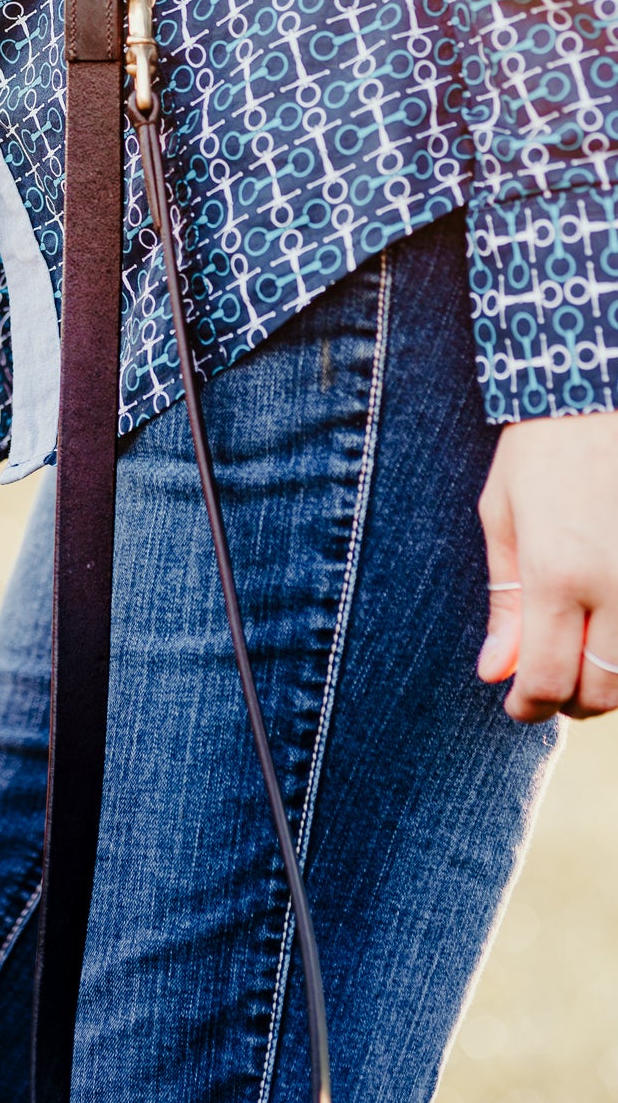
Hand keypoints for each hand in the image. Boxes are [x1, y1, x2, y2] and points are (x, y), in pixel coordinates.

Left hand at [477, 408, 617, 720]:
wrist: (598, 395)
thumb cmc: (541, 451)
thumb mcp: (503, 517)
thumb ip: (505, 600)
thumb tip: (496, 672)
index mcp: (558, 572)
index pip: (549, 679)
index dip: (530, 707)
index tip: (518, 707)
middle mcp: (617, 584)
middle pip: (603, 690)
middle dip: (571, 701)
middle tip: (549, 685)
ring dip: (609, 681)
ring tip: (581, 653)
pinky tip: (609, 627)